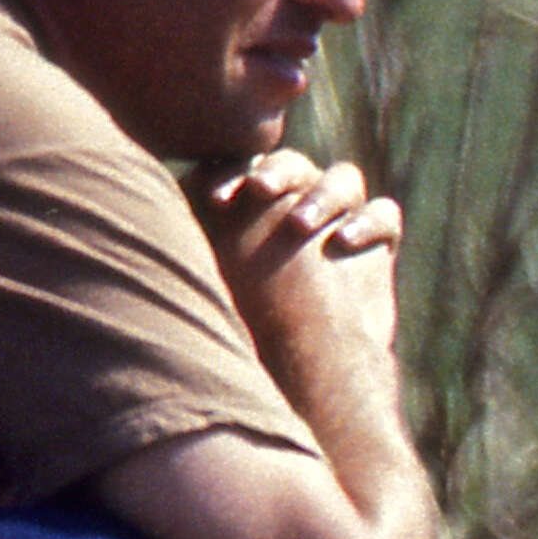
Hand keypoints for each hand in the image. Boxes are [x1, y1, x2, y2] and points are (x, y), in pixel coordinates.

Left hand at [190, 150, 403, 366]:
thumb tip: (153, 211)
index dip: (233, 173)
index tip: (218, 201)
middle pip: (294, 164)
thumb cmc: (245, 332)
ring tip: (300, 226)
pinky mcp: (376, 244)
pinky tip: (343, 242)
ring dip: (321, 195)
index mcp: (253, 205)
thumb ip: (191, 240)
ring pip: (343, 179)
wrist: (303, 374)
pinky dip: (366, 221)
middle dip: (277, 172)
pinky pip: (383, 214)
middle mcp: (297, 204)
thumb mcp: (210, 282)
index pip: (246, 166)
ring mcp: (340, 221)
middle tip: (261, 193)